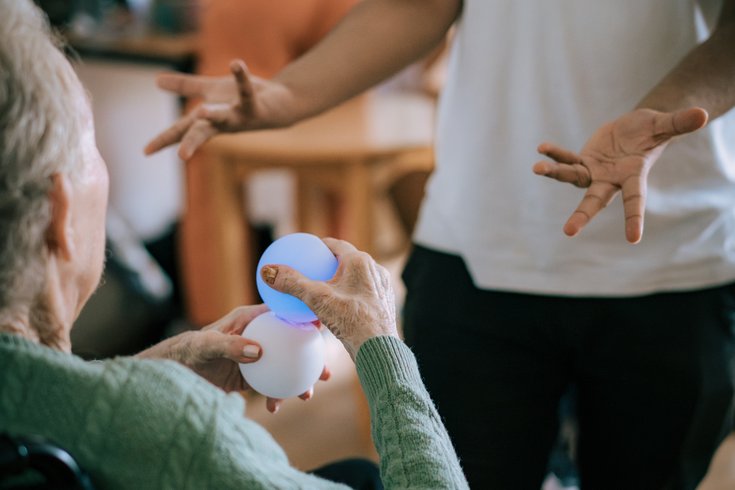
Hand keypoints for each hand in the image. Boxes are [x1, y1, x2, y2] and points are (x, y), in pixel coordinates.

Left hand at [136, 304, 329, 412]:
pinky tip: (275, 407)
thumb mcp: (208, 345)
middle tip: (325, 372)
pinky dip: (276, 394)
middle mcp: (258, 335)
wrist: (174, 374)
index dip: (304, 318)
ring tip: (307, 395)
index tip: (321, 329)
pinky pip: (270, 383)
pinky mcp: (250, 375)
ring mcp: (256, 356)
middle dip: (311, 356)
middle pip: (293, 342)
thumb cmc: (188, 351)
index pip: (283, 314)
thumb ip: (231, 345)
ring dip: (299, 380)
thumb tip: (259, 351)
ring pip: (286, 366)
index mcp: (251, 318)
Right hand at [144, 59, 296, 159]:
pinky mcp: (255, 106)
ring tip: (201, 111)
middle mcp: (222, 123)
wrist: (278, 104)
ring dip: (214, 115)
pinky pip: (247, 91)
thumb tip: (157, 81)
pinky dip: (241, 76)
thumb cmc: (241, 100)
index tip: (145, 152)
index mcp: (207, 120)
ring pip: (225, 117)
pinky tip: (235, 63)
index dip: (163, 141)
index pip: (180, 131)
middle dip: (191, 143)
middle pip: (202, 132)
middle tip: (181, 156)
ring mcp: (239, 116)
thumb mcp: (210, 91)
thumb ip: (185, 87)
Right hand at [260, 238, 398, 359]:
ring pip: (357, 276)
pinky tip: (338, 307)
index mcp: (360, 261)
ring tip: (324, 287)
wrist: (379, 348)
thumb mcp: (317, 299)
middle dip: (330, 262)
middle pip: (347, 260)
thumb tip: (267, 271)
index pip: (336, 245)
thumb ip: (292, 283)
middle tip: (313, 268)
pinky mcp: (385, 302)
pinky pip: (363, 292)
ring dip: (341, 279)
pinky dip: (350, 294)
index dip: (319, 246)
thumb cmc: (350, 321)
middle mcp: (375, 269)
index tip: (306, 250)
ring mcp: (382, 286)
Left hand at [533, 107, 707, 242]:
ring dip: (555, 173)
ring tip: (537, 168)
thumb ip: (679, 123)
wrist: (636, 130)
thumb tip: (704, 114)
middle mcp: (611, 180)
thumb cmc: (652, 131)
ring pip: (572, 177)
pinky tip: (542, 149)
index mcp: (633, 177)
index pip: (635, 200)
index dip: (634, 218)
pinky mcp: (583, 161)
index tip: (633, 239)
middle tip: (569, 232)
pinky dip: (555, 155)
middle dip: (582, 216)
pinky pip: (567, 160)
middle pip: (595, 201)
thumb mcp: (664, 125)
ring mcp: (594, 172)